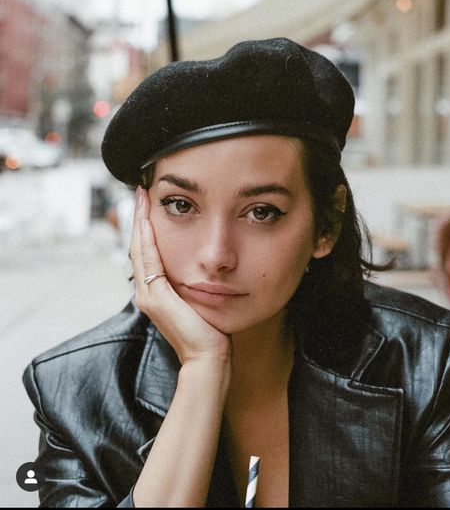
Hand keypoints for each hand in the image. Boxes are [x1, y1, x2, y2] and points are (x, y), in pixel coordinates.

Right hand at [130, 187, 231, 365]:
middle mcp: (146, 292)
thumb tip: (203, 269)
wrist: (208, 358)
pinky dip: (147, 238)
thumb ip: (193, 285)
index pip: (146, 253)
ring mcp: (148, 295)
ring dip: (140, 222)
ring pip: (139, 249)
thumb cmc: (208, 333)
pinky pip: (148, 259)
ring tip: (141, 199)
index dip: (146, 228)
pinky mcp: (155, 296)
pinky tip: (148, 220)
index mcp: (155, 293)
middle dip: (139, 219)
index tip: (149, 206)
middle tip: (141, 193)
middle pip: (138, 247)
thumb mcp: (199, 302)